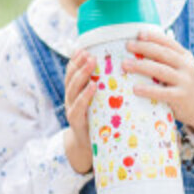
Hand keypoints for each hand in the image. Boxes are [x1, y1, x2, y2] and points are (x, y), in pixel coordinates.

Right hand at [63, 50, 95, 173]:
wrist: (89, 147)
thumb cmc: (99, 120)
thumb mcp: (100, 101)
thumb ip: (105, 87)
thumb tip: (123, 68)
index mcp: (75, 91)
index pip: (72, 71)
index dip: (76, 59)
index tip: (84, 47)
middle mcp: (70, 98)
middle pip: (71, 77)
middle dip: (79, 63)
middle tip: (89, 52)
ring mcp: (71, 109)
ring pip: (73, 88)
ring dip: (82, 74)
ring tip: (91, 62)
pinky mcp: (76, 122)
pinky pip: (77, 107)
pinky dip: (84, 96)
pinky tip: (93, 87)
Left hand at [124, 30, 193, 135]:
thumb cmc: (184, 83)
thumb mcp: (181, 67)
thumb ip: (167, 59)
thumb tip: (140, 47)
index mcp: (184, 56)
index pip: (169, 43)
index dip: (154, 37)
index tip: (139, 34)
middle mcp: (186, 66)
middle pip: (163, 54)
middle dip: (144, 48)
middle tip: (128, 46)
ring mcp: (184, 81)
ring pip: (161, 70)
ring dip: (142, 66)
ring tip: (126, 64)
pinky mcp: (181, 97)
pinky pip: (163, 93)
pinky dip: (148, 90)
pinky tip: (136, 88)